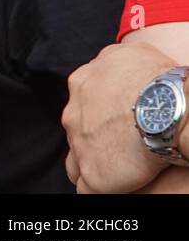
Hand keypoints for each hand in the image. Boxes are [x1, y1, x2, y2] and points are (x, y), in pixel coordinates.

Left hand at [63, 41, 178, 192]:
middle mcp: (73, 114)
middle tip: (118, 143)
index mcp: (81, 84)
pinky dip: (98, 186)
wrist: (167, 108)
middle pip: (77, 128)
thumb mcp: (132, 53)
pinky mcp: (93, 174)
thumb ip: (115, 58)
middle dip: (92, 136)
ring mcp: (79, 144)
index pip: (83, 100)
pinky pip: (86, 187)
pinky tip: (111, 186)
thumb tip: (117, 59)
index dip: (100, 111)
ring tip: (112, 168)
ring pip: (76, 158)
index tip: (116, 118)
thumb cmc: (156, 78)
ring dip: (92, 162)